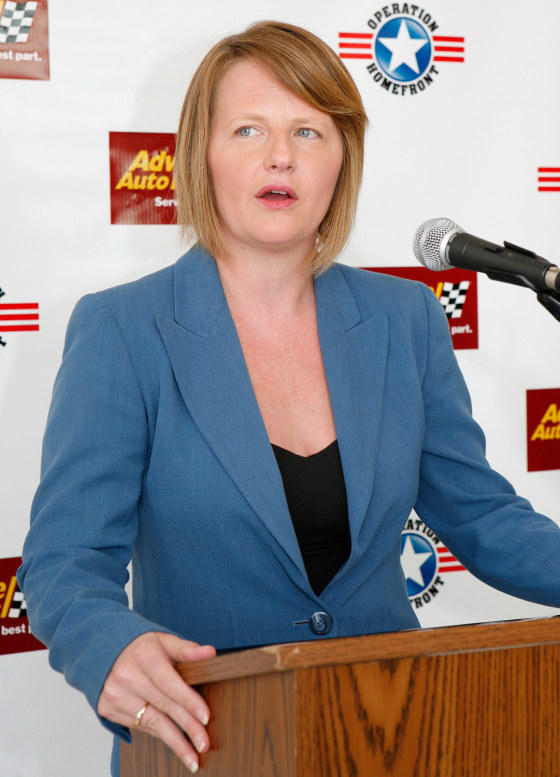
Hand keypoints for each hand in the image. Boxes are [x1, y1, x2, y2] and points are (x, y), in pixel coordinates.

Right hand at [97, 631, 215, 773]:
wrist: (102, 651)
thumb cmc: (140, 647)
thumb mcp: (163, 640)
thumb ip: (187, 649)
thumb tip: (210, 652)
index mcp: (144, 655)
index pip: (169, 682)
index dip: (188, 700)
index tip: (205, 717)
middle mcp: (127, 676)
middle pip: (163, 706)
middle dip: (187, 727)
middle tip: (204, 744)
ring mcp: (115, 695)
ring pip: (152, 723)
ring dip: (175, 742)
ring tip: (192, 757)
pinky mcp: (107, 709)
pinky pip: (140, 726)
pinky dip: (158, 733)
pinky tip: (173, 740)